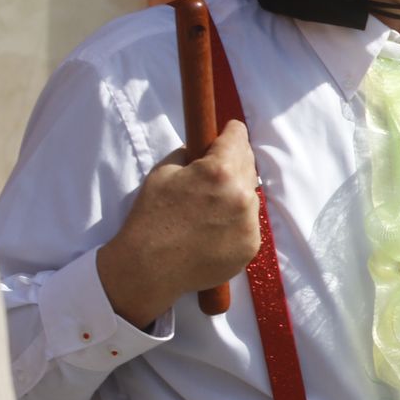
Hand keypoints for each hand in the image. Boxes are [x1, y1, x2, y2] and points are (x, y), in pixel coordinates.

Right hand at [97, 119, 260, 326]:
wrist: (148, 267)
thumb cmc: (151, 216)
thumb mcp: (163, 172)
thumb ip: (190, 154)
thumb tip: (206, 148)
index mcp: (220, 171)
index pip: (238, 137)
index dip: (231, 132)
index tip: (228, 132)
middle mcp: (242, 195)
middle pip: (248, 165)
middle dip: (233, 161)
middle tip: (215, 169)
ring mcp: (250, 222)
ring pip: (250, 195)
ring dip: (236, 193)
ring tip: (211, 205)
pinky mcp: (251, 245)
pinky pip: (249, 223)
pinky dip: (237, 220)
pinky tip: (215, 227)